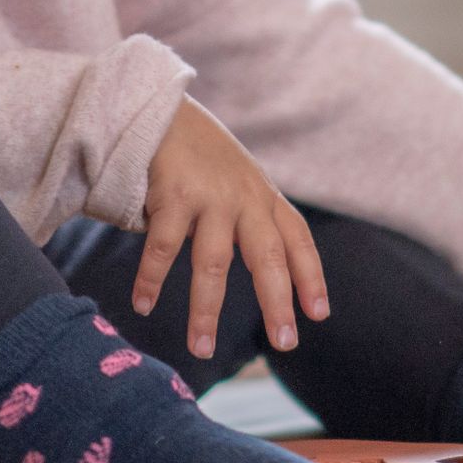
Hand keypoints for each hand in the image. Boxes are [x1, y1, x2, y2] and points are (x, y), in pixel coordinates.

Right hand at [137, 96, 327, 360]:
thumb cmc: (205, 158)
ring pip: (213, 264)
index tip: (319, 313)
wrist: (162, 113)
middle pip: (268, 258)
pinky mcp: (174, 196)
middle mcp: (245, 199)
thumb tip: (275, 276)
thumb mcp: (242, 182)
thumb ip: (258, 220)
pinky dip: (151, 279)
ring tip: (201, 348)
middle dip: (277, 303)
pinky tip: (143, 305)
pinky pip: (162, 248)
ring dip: (206, 310)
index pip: (298, 240)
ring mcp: (210, 197)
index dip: (311, 276)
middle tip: (285, 342)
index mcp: (265, 198)